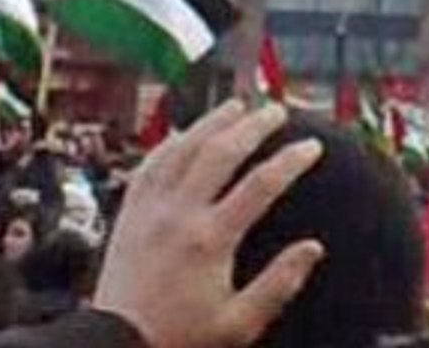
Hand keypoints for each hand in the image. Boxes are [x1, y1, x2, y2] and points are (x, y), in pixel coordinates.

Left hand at [94, 100, 325, 347]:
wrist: (116, 345)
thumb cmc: (179, 338)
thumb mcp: (239, 324)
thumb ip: (279, 283)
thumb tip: (313, 247)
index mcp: (210, 239)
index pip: (261, 184)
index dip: (290, 160)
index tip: (311, 145)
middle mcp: (179, 213)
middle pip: (221, 151)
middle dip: (253, 125)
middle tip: (277, 110)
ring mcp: (150, 208)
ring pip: (183, 148)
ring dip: (211, 122)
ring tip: (235, 105)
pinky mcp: (129, 212)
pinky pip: (149, 164)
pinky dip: (169, 142)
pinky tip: (183, 132)